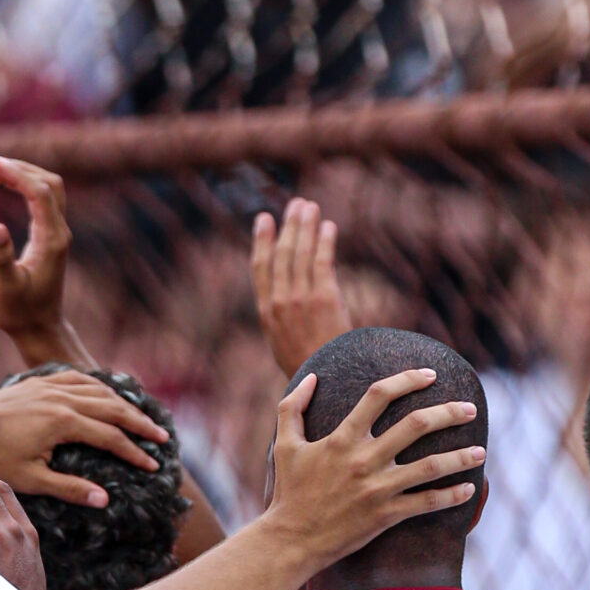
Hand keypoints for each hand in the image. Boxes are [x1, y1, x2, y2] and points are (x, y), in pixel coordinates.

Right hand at [0, 158, 76, 361]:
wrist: (38, 331)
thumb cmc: (20, 314)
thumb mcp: (6, 289)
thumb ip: (1, 259)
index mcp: (52, 240)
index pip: (39, 192)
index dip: (17, 175)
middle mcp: (59, 232)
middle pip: (47, 182)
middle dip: (18, 169)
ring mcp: (56, 233)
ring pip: (46, 188)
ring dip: (20, 175)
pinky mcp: (49, 237)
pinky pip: (40, 200)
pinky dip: (22, 187)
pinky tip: (2, 186)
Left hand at [0, 372, 168, 507]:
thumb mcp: (31, 480)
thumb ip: (69, 488)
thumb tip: (105, 501)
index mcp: (62, 422)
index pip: (110, 437)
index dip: (134, 452)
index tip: (152, 466)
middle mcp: (61, 398)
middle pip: (113, 407)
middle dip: (140, 424)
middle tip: (161, 439)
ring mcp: (51, 385)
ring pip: (100, 389)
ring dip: (124, 403)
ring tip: (142, 419)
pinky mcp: (41, 381)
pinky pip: (80, 378)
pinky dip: (100, 386)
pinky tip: (109, 396)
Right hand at [251, 197, 352, 377]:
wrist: (324, 384)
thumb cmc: (307, 366)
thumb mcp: (284, 344)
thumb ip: (282, 318)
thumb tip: (284, 298)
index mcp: (267, 314)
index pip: (260, 269)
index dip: (262, 241)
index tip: (264, 219)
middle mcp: (280, 304)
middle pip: (281, 255)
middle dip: (289, 226)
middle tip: (296, 205)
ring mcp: (301, 300)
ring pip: (300, 253)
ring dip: (306, 226)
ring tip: (311, 207)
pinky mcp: (324, 298)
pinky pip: (322, 261)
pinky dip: (325, 241)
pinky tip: (329, 226)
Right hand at [263, 368, 483, 564]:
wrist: (289, 542)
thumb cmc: (288, 494)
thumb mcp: (283, 446)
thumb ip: (293, 407)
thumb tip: (313, 376)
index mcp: (342, 439)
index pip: (381, 395)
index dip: (408, 379)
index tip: (431, 375)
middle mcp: (364, 460)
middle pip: (417, 425)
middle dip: (449, 413)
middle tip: (469, 409)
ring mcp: (377, 489)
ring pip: (430, 466)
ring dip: (460, 457)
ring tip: (480, 451)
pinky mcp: (384, 515)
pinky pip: (426, 503)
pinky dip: (450, 496)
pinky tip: (468, 489)